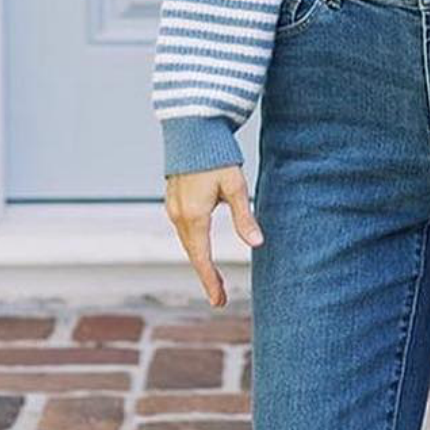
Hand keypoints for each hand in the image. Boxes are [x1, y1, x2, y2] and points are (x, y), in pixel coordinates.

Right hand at [164, 164, 263, 307]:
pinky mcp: (173, 200)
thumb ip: (244, 217)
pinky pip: (184, 231)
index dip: (211, 281)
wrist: (191, 128)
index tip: (218, 301)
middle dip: (207, 277)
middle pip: (193, 254)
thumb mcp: (235, 187)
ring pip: (187, 243)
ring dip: (200, 262)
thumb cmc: (216, 155)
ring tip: (214, 280)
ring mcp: (172, 207)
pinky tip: (203, 251)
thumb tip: (256, 244)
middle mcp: (178, 215)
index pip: (202, 258)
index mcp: (194, 215)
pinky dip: (194, 246)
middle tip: (219, 298)